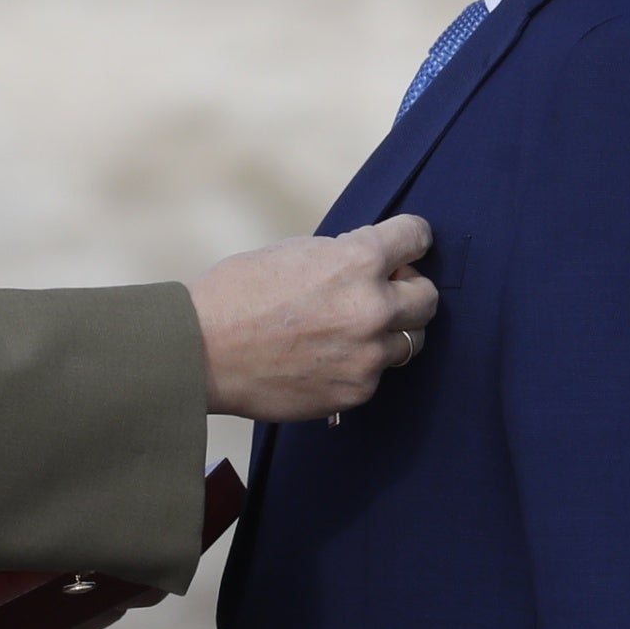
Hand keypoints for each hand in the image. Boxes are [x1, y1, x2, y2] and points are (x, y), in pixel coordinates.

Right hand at [189, 217, 438, 421]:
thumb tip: (374, 264)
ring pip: (411, 341)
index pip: (416, 237)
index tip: (409, 246)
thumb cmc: (237, 295)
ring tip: (352, 330)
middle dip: (409, 290)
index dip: (412, 239)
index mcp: (358, 260)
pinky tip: (326, 358)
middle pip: (427, 297)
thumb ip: (343, 257)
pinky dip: (361, 365)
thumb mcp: (294, 252)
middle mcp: (373, 307)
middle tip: (384, 291)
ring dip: (390, 331)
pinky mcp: (356, 391)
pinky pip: (377, 373)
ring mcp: (368, 355)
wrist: (201, 352)